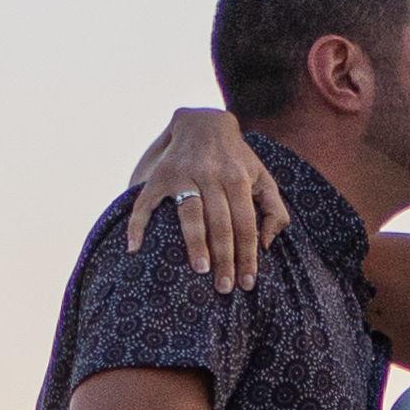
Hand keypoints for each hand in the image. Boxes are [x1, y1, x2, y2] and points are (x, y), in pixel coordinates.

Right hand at [119, 98, 273, 291]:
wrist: (203, 122)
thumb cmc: (238, 160)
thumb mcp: (263, 177)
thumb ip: (275, 210)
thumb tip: (266, 245)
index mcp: (238, 178)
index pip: (246, 223)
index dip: (247, 255)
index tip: (247, 283)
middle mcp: (211, 175)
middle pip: (221, 223)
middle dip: (224, 257)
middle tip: (224, 288)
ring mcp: (183, 175)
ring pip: (191, 213)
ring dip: (195, 242)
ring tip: (199, 270)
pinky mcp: (159, 176)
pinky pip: (145, 203)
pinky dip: (137, 224)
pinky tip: (134, 248)